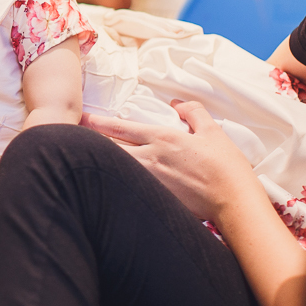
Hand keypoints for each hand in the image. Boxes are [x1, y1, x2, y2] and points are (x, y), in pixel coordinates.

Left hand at [82, 103, 263, 224]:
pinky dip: (114, 184)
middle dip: (90, 143)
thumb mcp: (213, 131)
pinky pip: (127, 188)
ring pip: (115, 169)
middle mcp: (151, 159)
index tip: (82, 118)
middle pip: (110, 149)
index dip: (98, 122)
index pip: (121, 128)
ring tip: (83, 161)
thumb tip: (178, 103)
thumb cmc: (226, 167)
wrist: (234, 202)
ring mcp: (150, 181)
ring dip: (100, 163)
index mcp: (163, 138)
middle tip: (72, 138)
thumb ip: (193, 113)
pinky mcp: (154, 199)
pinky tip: (105, 185)